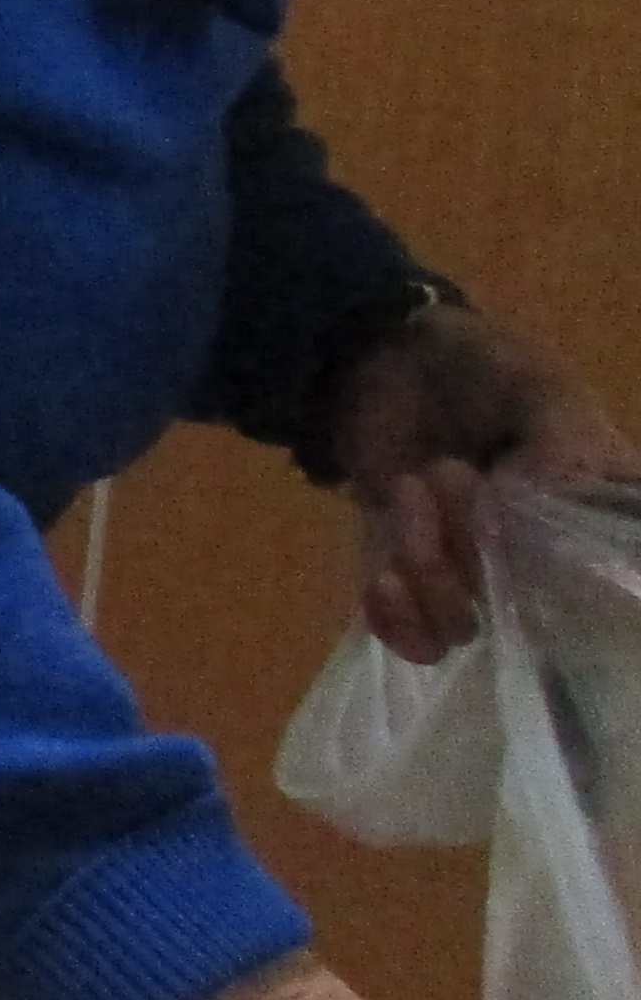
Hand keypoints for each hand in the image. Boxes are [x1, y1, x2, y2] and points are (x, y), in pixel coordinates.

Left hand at [331, 300, 627, 659]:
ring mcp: (481, 571)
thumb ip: (563, 444)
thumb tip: (552, 499)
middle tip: (449, 470)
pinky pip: (417, 639)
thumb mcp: (539, 387)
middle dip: (475, 544)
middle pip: (529, 608)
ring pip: (467, 623)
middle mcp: (547, 558)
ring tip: (408, 489)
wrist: (387, 359)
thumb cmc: (479, 366)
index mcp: (595, 514)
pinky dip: (397, 619)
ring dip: (428, 564)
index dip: (590, 594)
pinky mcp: (418, 577)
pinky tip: (383, 578)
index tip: (539, 551)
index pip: (616, 589)